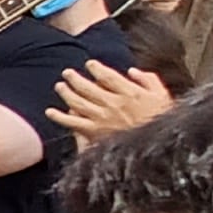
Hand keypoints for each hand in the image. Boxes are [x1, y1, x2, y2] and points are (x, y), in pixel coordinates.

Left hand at [49, 58, 174, 140]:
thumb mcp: (163, 96)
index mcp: (130, 93)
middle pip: (89, 87)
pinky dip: (59, 117)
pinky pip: (72, 124)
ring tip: (59, 86)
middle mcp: (113, 103)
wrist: (157, 148)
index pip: (108, 76)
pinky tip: (49, 112)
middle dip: (76, 79)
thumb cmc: (162, 120)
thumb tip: (132, 71)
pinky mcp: (94, 133)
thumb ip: (149, 81)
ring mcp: (102, 118)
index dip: (97, 69)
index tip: (90, 64)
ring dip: (66, 93)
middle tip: (67, 73)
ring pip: (78, 102)